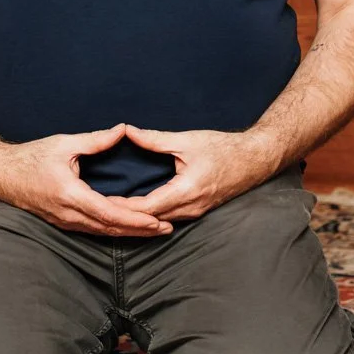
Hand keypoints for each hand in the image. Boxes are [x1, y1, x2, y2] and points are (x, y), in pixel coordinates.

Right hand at [0, 124, 171, 237]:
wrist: (1, 175)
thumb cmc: (31, 157)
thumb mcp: (64, 144)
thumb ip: (95, 140)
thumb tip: (122, 130)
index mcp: (71, 195)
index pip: (110, 213)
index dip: (136, 219)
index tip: (158, 220)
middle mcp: (68, 214)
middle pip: (110, 229)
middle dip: (140, 230)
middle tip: (166, 229)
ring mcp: (64, 221)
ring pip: (102, 233)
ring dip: (129, 233)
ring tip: (154, 231)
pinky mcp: (62, 222)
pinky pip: (92, 230)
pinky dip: (113, 230)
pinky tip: (127, 228)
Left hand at [109, 124, 283, 222]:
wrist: (255, 159)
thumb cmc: (224, 148)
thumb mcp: (187, 140)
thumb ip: (155, 139)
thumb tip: (128, 132)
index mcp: (187, 191)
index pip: (147, 207)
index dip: (123, 207)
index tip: (101, 201)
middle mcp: (191, 208)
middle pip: (150, 220)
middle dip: (125, 216)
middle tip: (98, 210)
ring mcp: (196, 212)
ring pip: (159, 222)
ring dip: (137, 218)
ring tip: (112, 211)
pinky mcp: (198, 211)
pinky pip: (169, 218)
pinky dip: (151, 215)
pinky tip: (137, 208)